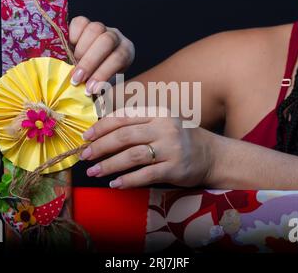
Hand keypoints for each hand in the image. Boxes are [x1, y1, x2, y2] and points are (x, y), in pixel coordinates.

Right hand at [69, 16, 134, 95]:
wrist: (92, 66)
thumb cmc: (100, 80)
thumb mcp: (105, 86)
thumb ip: (102, 91)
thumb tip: (97, 108)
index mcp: (126, 52)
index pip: (118, 57)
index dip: (103, 73)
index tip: (90, 90)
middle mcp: (116, 37)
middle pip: (106, 41)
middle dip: (90, 62)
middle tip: (76, 80)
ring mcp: (101, 27)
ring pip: (94, 29)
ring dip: (81, 50)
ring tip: (72, 65)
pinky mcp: (85, 22)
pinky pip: (80, 22)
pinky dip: (73, 35)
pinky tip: (69, 48)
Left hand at [78, 107, 214, 188]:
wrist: (212, 155)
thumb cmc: (180, 139)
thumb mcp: (162, 123)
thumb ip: (138, 124)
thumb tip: (102, 133)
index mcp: (158, 113)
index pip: (124, 117)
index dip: (101, 127)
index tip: (86, 137)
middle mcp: (164, 128)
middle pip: (124, 135)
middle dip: (100, 146)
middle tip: (85, 156)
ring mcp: (170, 148)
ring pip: (132, 155)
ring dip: (109, 164)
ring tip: (94, 172)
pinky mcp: (174, 168)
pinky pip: (145, 174)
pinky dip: (127, 180)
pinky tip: (115, 183)